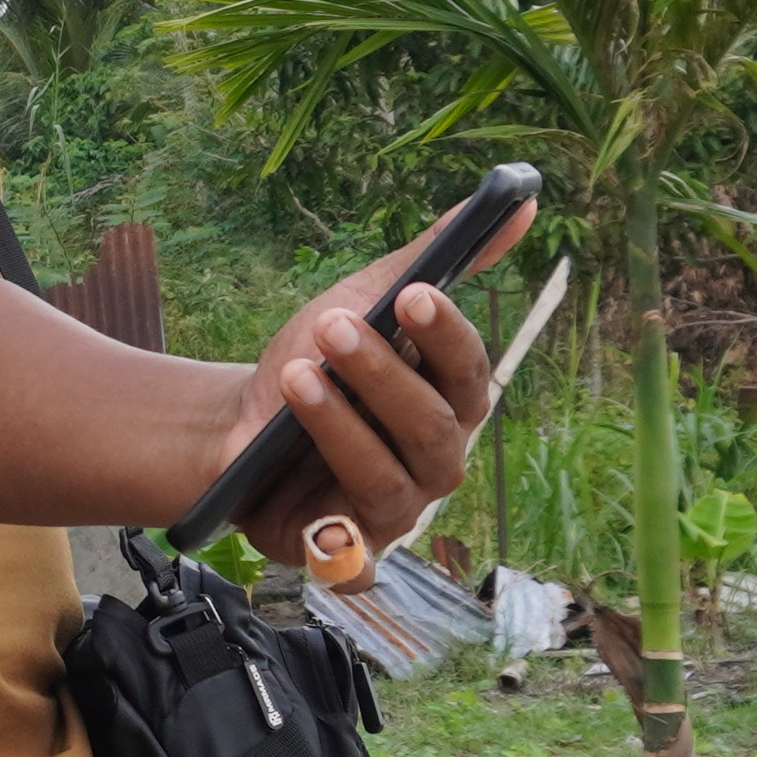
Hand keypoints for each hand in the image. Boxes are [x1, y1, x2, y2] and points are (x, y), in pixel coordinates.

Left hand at [214, 195, 531, 562]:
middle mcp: (435, 461)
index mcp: (451, 403)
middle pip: (431, 426)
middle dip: (381, 374)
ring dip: (340, 425)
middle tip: (331, 325)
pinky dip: (334, 540)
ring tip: (296, 376)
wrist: (234, 428)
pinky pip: (350, 557)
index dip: (445, 334)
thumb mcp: (363, 300)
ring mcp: (392, 510)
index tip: (411, 293)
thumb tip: (521, 199)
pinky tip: (313, 517)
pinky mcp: (343, 548)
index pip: (469, 372)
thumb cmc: (316, 362)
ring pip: (385, 477)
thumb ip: (435, 257)